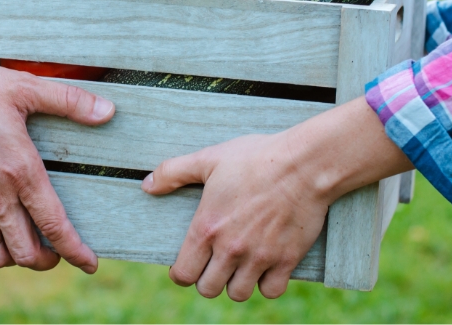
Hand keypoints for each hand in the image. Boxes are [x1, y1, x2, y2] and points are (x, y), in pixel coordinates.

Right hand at [0, 61, 114, 272]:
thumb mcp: (23, 87)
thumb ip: (69, 101)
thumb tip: (107, 112)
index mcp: (21, 170)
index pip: (55, 224)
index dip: (76, 251)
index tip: (90, 263)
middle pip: (26, 253)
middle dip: (48, 261)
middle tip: (57, 252)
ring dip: (14, 259)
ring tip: (25, 246)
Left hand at [142, 97, 412, 300]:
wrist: (304, 164)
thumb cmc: (254, 158)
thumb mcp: (208, 158)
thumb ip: (173, 172)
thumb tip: (146, 185)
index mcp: (207, 228)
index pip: (183, 274)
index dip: (180, 273)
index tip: (186, 265)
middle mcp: (230, 248)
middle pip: (208, 289)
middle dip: (207, 280)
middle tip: (212, 265)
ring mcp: (259, 257)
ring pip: (238, 293)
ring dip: (235, 283)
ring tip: (237, 267)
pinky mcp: (286, 260)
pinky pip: (271, 291)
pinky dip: (267, 284)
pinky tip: (264, 267)